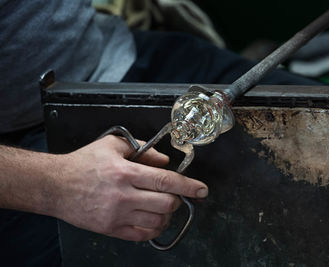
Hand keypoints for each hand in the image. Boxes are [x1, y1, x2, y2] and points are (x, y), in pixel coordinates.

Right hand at [51, 135, 207, 240]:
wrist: (55, 185)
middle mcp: (123, 195)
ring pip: (157, 222)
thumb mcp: (113, 146)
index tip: (202, 189)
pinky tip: (151, 219)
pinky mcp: (111, 229)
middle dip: (176, 200)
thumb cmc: (83, 164)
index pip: (166, 181)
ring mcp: (117, 215)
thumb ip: (143, 150)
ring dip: (166, 215)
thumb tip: (164, 161)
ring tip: (161, 206)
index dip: (188, 186)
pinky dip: (153, 229)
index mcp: (125, 172)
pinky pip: (141, 235)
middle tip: (172, 194)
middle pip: (166, 204)